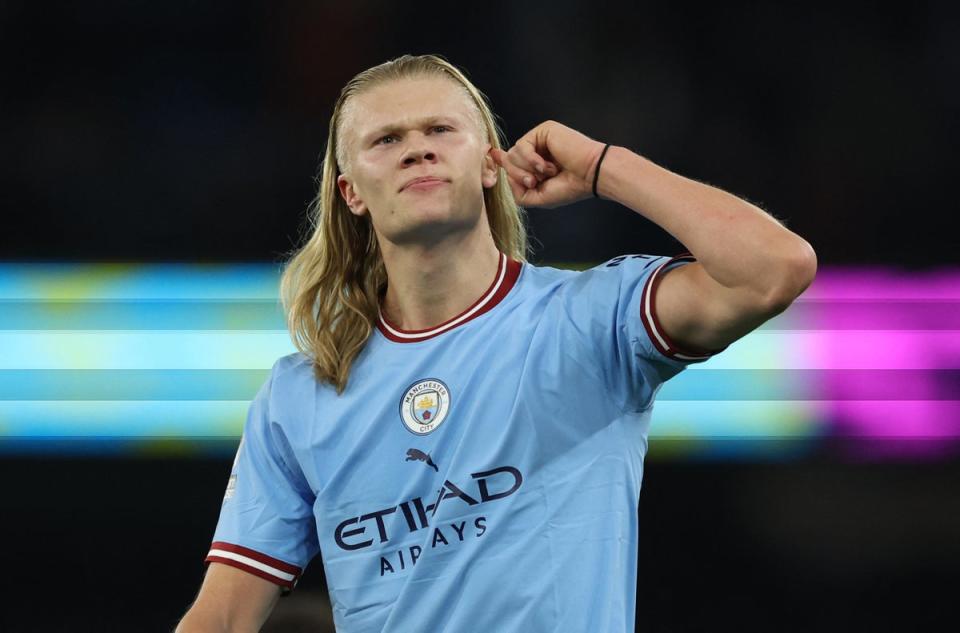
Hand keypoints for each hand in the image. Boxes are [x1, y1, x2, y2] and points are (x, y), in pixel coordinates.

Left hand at [490, 120, 606, 208]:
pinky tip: (546, 166)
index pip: (513, 162)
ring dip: (527, 169)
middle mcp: (538, 149)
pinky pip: (522, 145)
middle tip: (534, 182)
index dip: (502, 160)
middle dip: (518, 175)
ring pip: (513, 154)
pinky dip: (531, 160)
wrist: (590, 175)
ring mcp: (540, 139)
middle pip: (510, 160)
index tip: (493, 154)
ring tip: (546, 174)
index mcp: (537, 163)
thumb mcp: (537, 197)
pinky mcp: (544, 130)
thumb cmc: (569, 187)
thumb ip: (517, 189)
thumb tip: (504, 170)